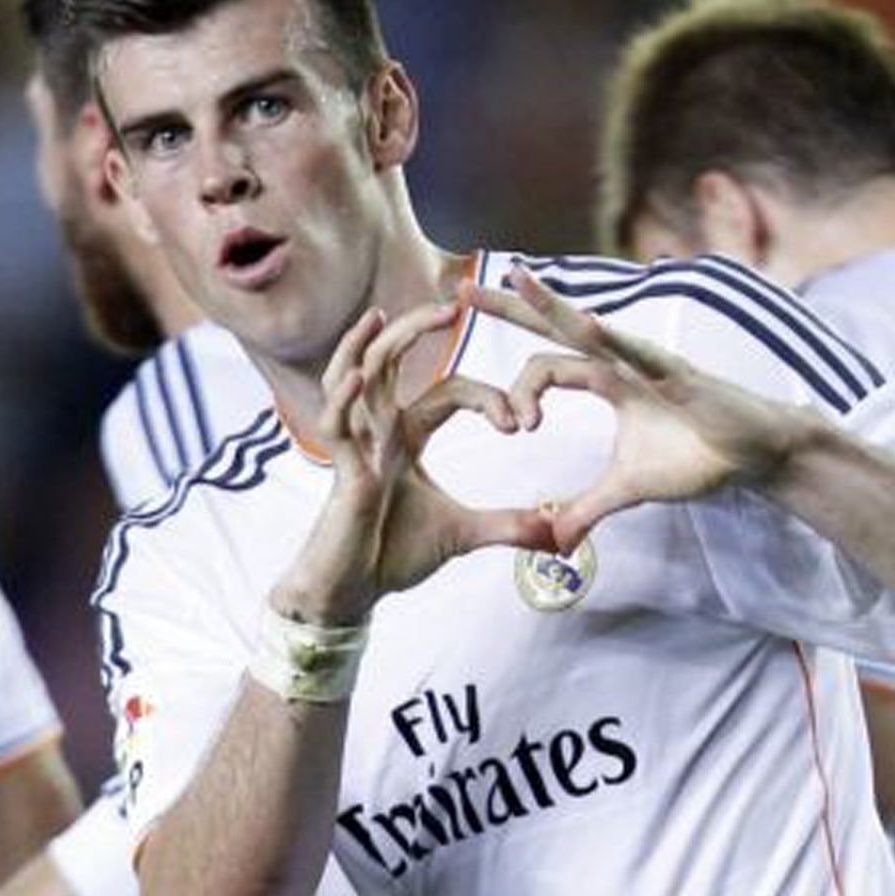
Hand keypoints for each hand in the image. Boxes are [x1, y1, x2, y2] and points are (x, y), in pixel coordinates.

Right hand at [272, 300, 556, 622]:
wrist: (352, 591)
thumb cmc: (392, 556)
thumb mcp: (463, 536)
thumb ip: (509, 527)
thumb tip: (558, 535)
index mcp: (407, 436)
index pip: (449, 391)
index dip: (488, 399)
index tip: (519, 426)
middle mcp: (378, 430)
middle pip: (391, 361)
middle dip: (415, 329)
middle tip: (453, 304)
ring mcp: (355, 446)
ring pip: (354, 377)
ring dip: (367, 345)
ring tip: (381, 315)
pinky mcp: (341, 470)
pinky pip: (336, 424)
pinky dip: (344, 398)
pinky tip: (357, 377)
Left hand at [468, 267, 819, 550]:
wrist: (755, 456)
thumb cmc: (696, 457)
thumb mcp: (628, 489)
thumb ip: (588, 510)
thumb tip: (556, 542)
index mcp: (604, 378)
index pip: (543, 364)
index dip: (517, 391)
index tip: (515, 428)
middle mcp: (619, 360)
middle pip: (553, 326)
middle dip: (508, 306)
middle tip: (459, 287)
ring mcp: (648, 362)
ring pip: (590, 328)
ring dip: (551, 305)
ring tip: (516, 278)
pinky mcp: (678, 375)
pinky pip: (640, 354)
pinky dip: (614, 340)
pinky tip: (587, 324)